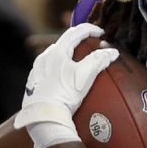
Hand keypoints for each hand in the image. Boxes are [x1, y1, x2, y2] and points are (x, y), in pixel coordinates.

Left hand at [14, 23, 118, 147]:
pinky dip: (58, 68)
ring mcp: (37, 71)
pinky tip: (62, 79)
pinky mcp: (33, 84)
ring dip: (67, 55)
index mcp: (56, 52)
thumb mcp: (85, 76)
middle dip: (78, 41)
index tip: (101, 34)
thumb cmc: (65, 95)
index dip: (90, 30)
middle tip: (91, 46)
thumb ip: (99, 60)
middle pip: (63, 43)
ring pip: (54, 56)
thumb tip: (113, 51)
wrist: (43, 117)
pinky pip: (47, 70)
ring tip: (77, 63)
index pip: (75, 32)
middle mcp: (44, 58)